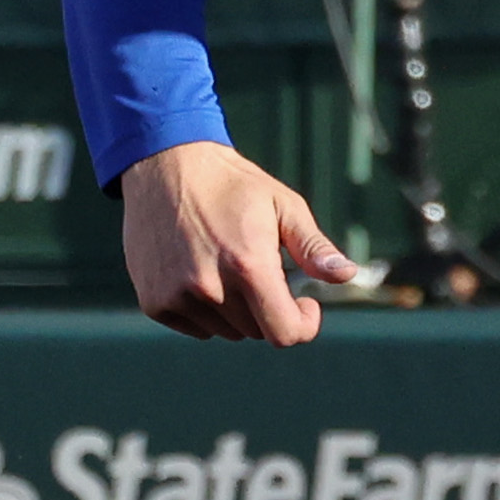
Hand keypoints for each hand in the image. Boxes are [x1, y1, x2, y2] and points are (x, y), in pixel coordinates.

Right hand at [122, 142, 363, 344]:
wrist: (166, 167)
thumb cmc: (233, 185)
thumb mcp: (283, 206)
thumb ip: (314, 247)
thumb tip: (346, 274)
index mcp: (248, 266)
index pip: (283, 333)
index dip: (304, 325)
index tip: (305, 301)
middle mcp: (209, 288)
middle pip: (258, 331)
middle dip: (270, 308)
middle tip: (262, 267)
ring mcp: (176, 298)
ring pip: (228, 331)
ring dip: (238, 310)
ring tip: (229, 264)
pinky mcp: (153, 302)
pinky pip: (197, 327)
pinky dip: (207, 310)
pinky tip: (202, 270)